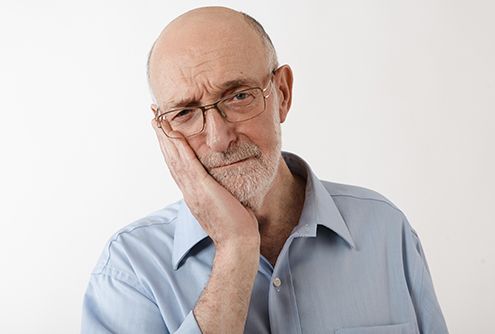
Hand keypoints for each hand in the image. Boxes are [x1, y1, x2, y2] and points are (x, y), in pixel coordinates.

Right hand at [150, 113, 259, 249]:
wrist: (238, 242)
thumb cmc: (236, 224)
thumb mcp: (225, 201)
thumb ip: (220, 188)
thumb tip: (226, 179)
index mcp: (193, 191)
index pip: (177, 163)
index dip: (169, 145)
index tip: (164, 127)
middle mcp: (188, 189)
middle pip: (170, 157)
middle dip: (162, 135)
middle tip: (154, 114)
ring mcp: (193, 189)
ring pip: (174, 158)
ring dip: (165, 136)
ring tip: (158, 118)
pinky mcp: (202, 189)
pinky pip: (188, 164)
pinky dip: (179, 148)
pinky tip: (174, 133)